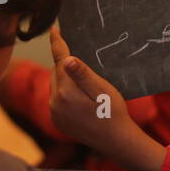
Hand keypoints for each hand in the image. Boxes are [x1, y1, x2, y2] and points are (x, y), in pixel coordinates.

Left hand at [48, 26, 165, 170]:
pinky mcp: (56, 121)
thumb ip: (83, 74)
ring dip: (64, 79)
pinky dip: (64, 93)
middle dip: (64, 63)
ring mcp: (54, 113)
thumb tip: (67, 59)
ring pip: (56, 85)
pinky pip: (56, 99)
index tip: (54, 29)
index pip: (59, 60)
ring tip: (84, 82)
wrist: (115, 141)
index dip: (57, 43)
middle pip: (56, 72)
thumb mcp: (103, 90)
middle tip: (81, 61)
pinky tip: (80, 97)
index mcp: (66, 92)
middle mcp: (54, 103)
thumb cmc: (113, 113)